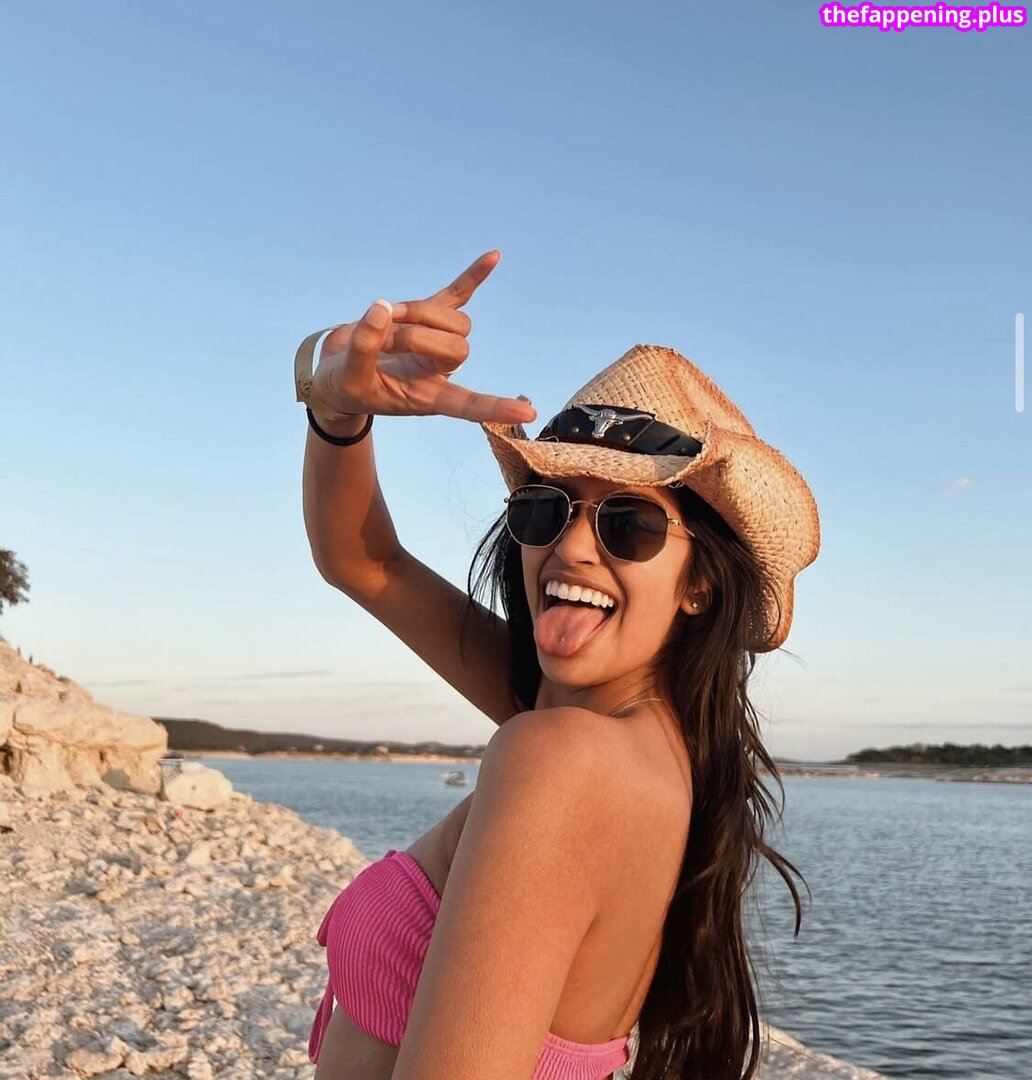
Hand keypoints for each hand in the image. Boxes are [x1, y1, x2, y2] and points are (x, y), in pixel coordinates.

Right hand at [307, 251, 537, 425]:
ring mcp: (435, 340)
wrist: (334, 371)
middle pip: (457, 347)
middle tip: (381, 342)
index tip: (527, 414)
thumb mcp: (347, 377)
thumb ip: (363, 348)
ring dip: (420, 314)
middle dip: (417, 337)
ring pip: (454, 320)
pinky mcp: (425, 315)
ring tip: (384, 320)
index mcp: (428, 396)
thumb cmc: (343, 385)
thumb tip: (381, 308)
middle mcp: (440, 371)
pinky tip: (494, 256)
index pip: (468, 404)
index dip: (495, 407)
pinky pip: (456, 293)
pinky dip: (473, 276)